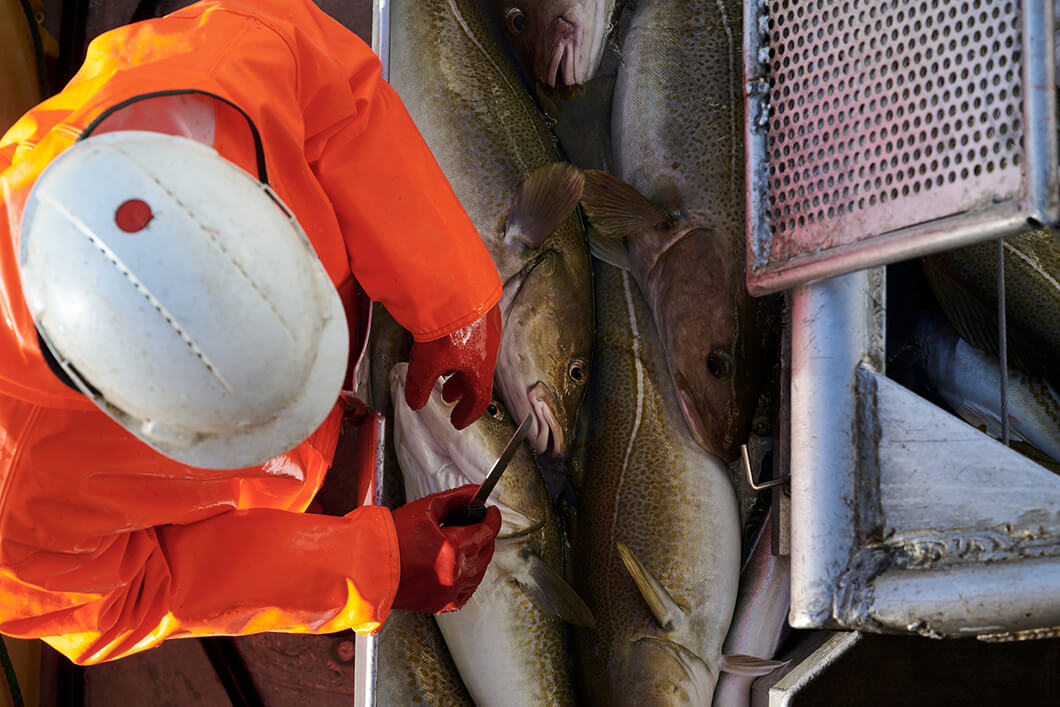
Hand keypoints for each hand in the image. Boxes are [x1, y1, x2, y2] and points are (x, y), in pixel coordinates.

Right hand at [391, 485, 501, 612]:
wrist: (366, 566)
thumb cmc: (389, 538)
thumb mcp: (424, 509)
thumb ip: (455, 499)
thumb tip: (474, 493)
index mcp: (452, 550)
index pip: (486, 531)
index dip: (492, 518)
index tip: (491, 511)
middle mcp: (454, 574)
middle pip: (485, 552)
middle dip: (485, 535)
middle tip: (478, 524)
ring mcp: (448, 592)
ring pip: (478, 573)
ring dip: (478, 557)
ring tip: (469, 543)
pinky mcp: (439, 603)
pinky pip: (465, 593)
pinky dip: (468, 580)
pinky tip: (461, 569)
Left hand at [405, 303, 500, 428]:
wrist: (456, 288)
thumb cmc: (447, 329)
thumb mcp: (427, 363)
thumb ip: (420, 385)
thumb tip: (415, 402)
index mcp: (480, 367)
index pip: (479, 399)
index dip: (468, 413)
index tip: (458, 421)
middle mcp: (488, 348)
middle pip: (477, 375)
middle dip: (461, 387)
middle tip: (448, 395)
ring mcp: (486, 326)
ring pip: (474, 353)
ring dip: (458, 365)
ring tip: (443, 366)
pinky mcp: (479, 307)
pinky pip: (472, 334)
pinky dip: (459, 343)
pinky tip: (446, 337)